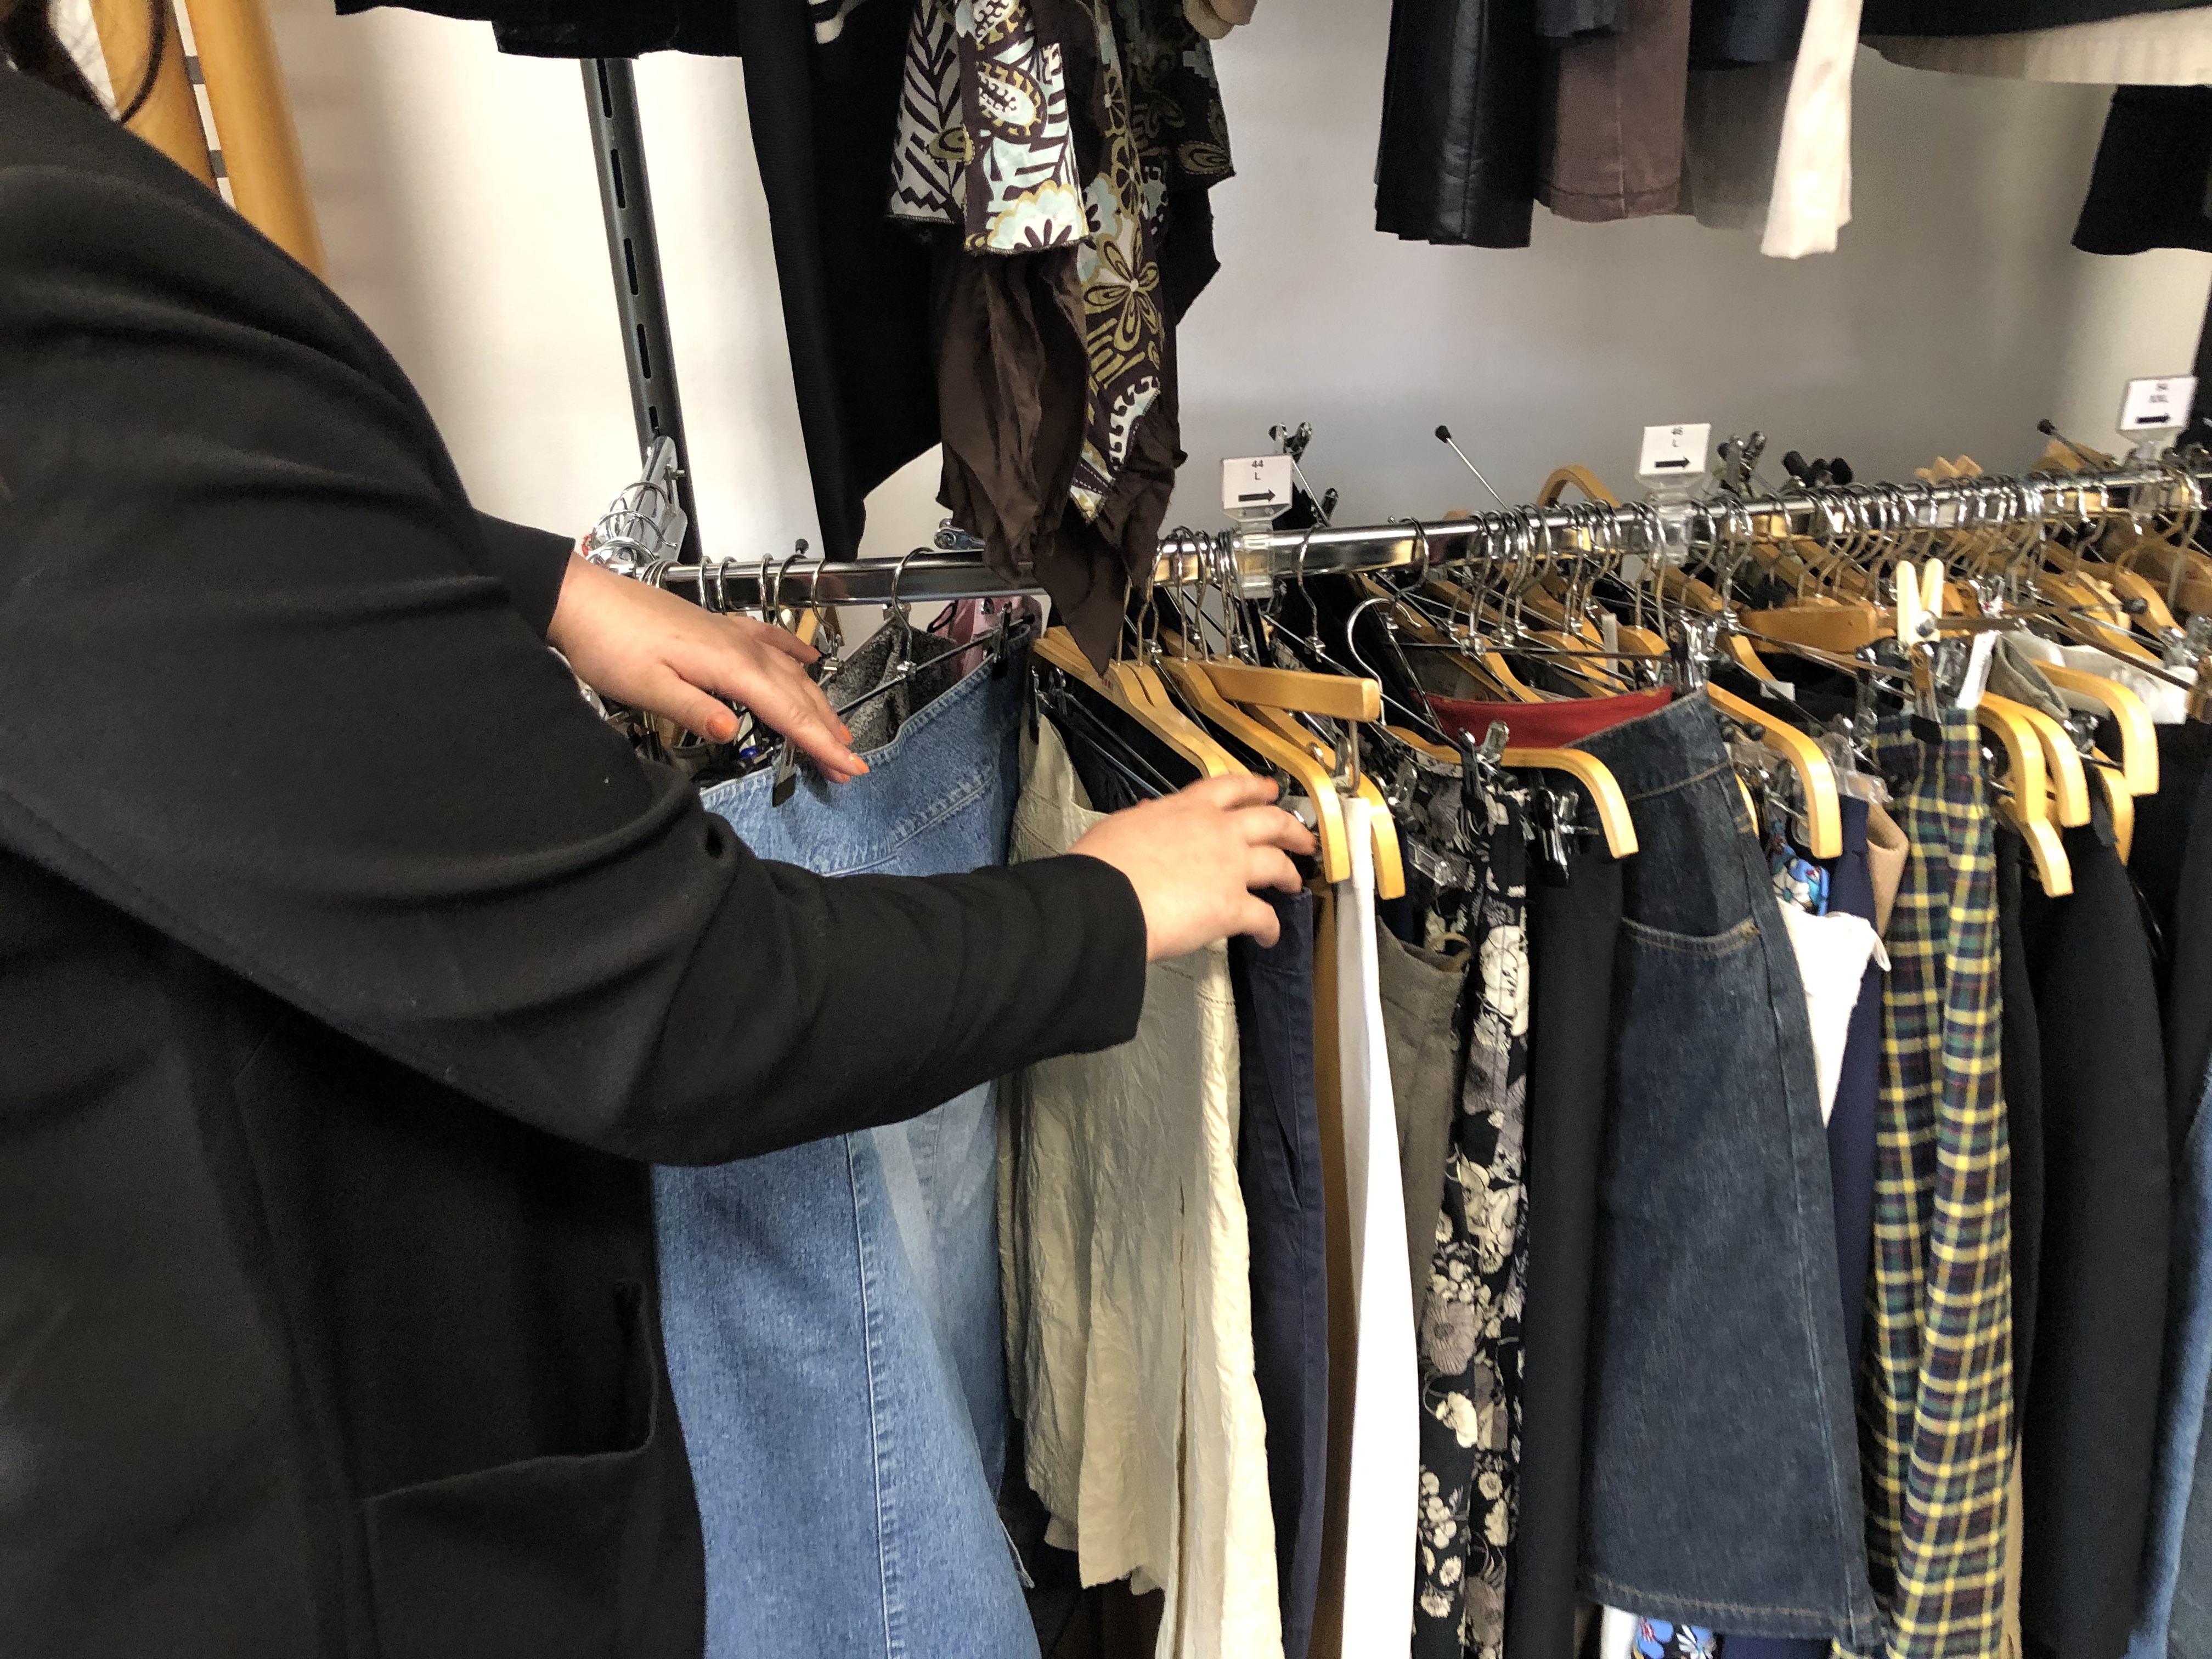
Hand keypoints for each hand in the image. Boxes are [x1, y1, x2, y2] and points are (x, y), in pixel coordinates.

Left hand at [547, 553, 865, 782]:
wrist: (584, 600)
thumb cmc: (610, 645)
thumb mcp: (647, 687)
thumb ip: (693, 709)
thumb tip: (733, 730)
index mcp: (730, 666)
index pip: (788, 712)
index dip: (821, 742)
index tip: (849, 768)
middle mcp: (741, 648)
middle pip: (798, 694)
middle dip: (827, 731)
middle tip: (850, 766)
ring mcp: (733, 634)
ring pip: (790, 671)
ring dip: (817, 702)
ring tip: (837, 730)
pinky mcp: (718, 627)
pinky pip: (770, 641)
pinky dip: (795, 651)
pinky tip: (810, 656)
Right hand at [1071, 775, 1315, 959]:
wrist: (1107, 897)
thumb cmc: (1103, 865)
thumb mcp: (1122, 826)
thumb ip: (1145, 820)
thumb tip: (1148, 816)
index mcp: (1186, 809)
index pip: (1230, 788)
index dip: (1254, 788)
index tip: (1267, 789)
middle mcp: (1217, 832)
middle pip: (1270, 821)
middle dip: (1291, 828)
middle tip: (1303, 836)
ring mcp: (1230, 868)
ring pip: (1277, 864)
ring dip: (1290, 874)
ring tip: (1294, 883)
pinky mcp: (1233, 907)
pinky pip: (1264, 917)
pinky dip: (1272, 928)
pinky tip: (1270, 936)